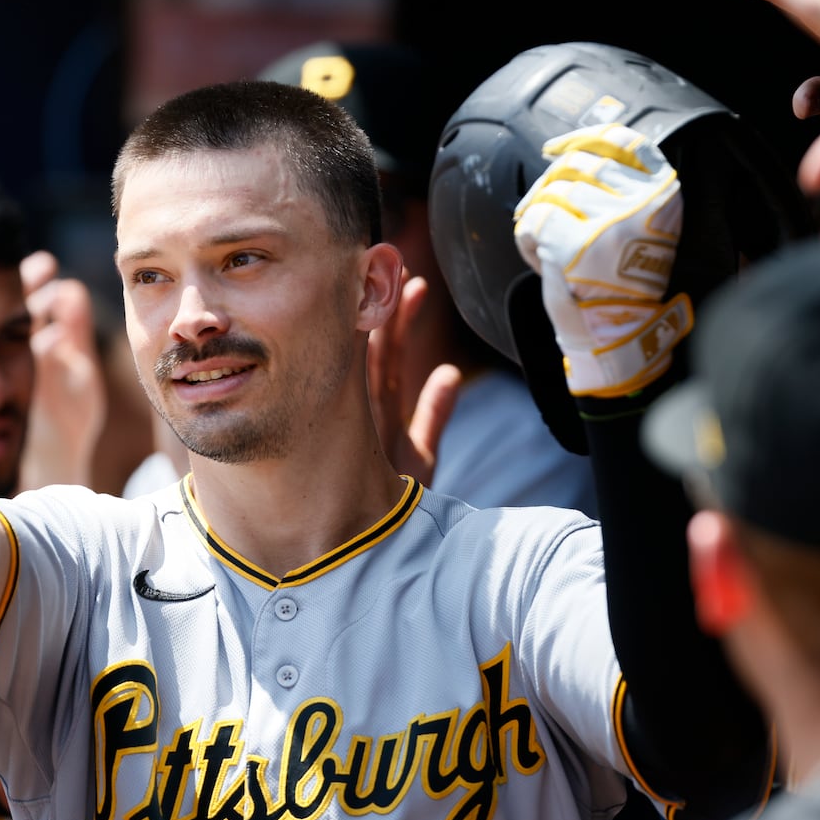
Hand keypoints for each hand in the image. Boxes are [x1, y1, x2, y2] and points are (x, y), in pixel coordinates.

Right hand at [18, 251, 107, 490]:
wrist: (61, 454)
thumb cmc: (70, 409)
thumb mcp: (78, 363)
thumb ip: (75, 331)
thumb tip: (70, 289)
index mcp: (54, 345)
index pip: (45, 304)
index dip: (40, 281)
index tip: (42, 262)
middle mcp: (45, 356)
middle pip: (33, 312)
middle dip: (34, 287)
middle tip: (40, 264)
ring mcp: (46, 375)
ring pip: (38, 335)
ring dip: (44, 313)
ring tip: (53, 293)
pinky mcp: (48, 396)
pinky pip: (48, 369)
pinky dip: (51, 349)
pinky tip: (56, 335)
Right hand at [368, 272, 461, 486]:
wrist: (369, 552)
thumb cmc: (386, 506)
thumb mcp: (415, 455)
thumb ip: (434, 415)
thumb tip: (451, 373)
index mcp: (369, 416)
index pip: (379, 360)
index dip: (387, 322)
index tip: (397, 282)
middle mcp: (370, 421)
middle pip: (380, 358)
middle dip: (387, 314)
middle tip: (389, 267)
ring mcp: (379, 438)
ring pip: (386, 378)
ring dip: (400, 336)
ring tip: (412, 292)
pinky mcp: (402, 467)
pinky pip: (422, 431)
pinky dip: (438, 406)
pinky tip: (449, 374)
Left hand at [513, 124, 690, 397]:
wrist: (617, 332)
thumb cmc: (620, 278)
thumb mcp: (638, 221)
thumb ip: (619, 184)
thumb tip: (568, 150)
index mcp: (663, 191)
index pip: (620, 140)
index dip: (581, 138)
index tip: (555, 148)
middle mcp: (640, 203)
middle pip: (576, 164)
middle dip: (550, 186)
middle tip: (545, 214)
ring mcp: (607, 223)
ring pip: (551, 192)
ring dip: (539, 217)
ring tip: (549, 247)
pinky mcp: (574, 246)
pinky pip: (533, 220)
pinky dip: (526, 239)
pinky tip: (540, 260)